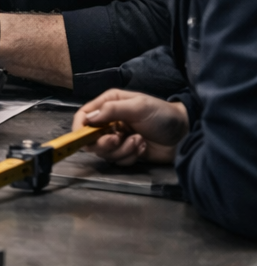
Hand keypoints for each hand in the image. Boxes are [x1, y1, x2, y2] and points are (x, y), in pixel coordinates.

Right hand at [73, 89, 188, 165]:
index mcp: (109, 105)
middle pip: (90, 139)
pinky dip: (130, 156)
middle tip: (118, 140)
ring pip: (105, 152)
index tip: (84, 137)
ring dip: (122, 149)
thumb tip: (89, 118)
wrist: (185, 134)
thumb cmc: (162, 115)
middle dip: (104, 143)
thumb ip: (112, 110)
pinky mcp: (127, 152)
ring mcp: (118, 139)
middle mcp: (109, 122)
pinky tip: (143, 147)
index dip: (80, 128)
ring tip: (139, 141)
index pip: (84, 116)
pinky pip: (118, 160)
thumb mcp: (139, 106)